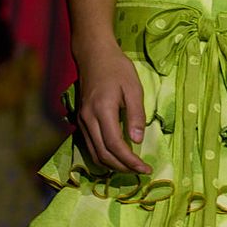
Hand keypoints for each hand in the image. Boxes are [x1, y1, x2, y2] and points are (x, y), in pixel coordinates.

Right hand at [74, 39, 150, 174]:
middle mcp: (88, 119)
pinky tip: (117, 157)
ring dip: (112, 165)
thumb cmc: (117, 69)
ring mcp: (82, 121)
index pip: (114, 145)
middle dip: (123, 168)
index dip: (130, 161)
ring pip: (95, 153)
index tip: (145, 168)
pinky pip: (91, 145)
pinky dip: (104, 156)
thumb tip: (137, 141)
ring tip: (131, 168)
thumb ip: (136, 115)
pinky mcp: (81, 120)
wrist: (94, 55)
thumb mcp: (133, 88)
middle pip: (103, 154)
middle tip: (141, 171)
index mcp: (102, 110)